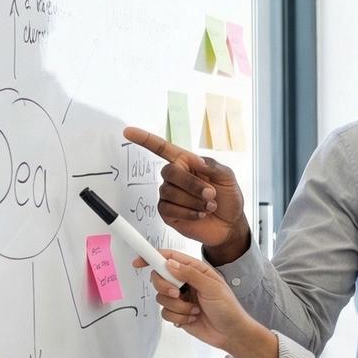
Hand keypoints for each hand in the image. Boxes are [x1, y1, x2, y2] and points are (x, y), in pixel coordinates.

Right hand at [123, 126, 250, 262]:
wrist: (229, 225)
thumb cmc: (228, 198)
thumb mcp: (228, 178)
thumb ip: (213, 166)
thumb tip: (197, 160)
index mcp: (187, 163)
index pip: (163, 148)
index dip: (145, 139)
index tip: (129, 132)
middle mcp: (176, 178)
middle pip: (169, 171)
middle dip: (191, 184)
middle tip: (210, 194)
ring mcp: (170, 195)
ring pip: (169, 192)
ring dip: (193, 200)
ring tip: (209, 206)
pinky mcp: (168, 212)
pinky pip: (168, 208)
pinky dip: (188, 212)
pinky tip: (200, 214)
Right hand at [138, 249, 279, 357]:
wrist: (231, 333)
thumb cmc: (228, 308)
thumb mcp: (212, 287)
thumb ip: (190, 274)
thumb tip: (169, 263)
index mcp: (195, 270)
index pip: (170, 258)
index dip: (152, 257)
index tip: (138, 262)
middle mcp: (186, 282)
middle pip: (159, 277)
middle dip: (165, 287)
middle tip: (177, 293)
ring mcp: (181, 298)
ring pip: (161, 297)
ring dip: (177, 306)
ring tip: (195, 310)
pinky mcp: (178, 312)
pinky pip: (165, 312)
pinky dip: (178, 316)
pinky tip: (192, 318)